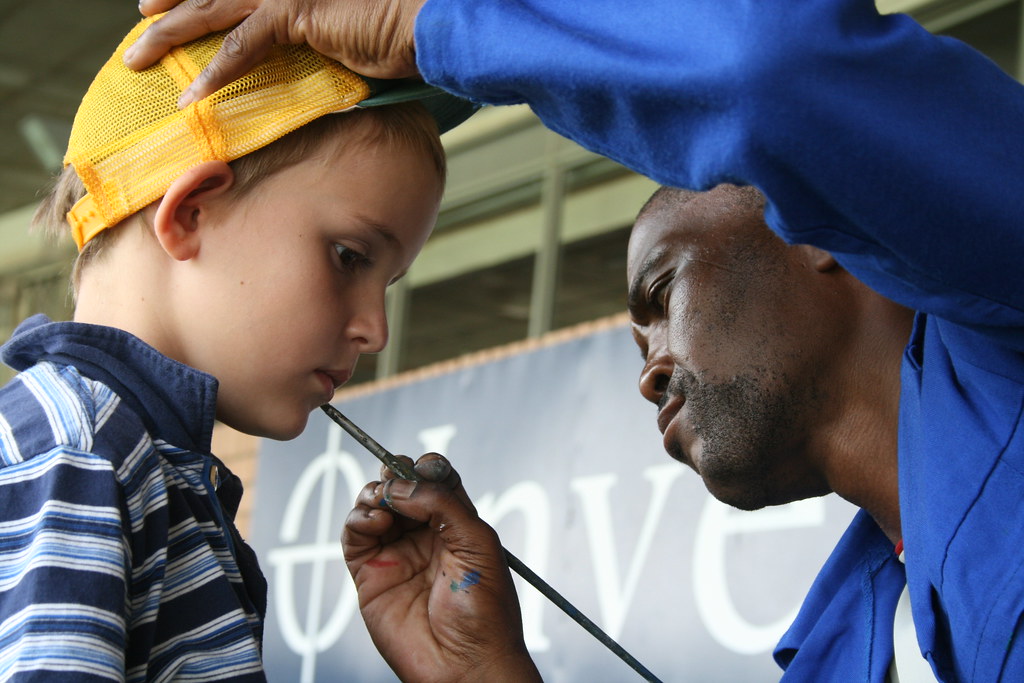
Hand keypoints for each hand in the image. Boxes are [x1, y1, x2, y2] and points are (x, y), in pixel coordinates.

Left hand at [123, 0, 426, 106]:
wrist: (430, 21)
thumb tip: (314, 55)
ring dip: (170, 36)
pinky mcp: (293, 12)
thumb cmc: (405, 27)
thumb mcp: (353, 29)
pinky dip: (213, 74)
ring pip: (211, 9)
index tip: (174, 1)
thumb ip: (322, 37)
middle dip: (172, 4)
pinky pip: (241, 46)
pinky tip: (190, 96)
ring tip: (138, 58)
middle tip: (142, 17)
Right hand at [344, 453, 541, 682]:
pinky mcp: (370, 574)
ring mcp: (396, 553)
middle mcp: (425, 536)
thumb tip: (404, 485)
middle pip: (400, 488)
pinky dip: (359, 518)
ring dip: (374, 493)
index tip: (422, 466)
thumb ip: (443, 505)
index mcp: (457, 526)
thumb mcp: (478, 544)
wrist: (465, 664)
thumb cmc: (485, 612)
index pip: (435, 482)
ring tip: (385, 503)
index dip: (425, 468)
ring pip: (374, 506)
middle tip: (395, 476)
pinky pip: (355, 535)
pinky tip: (376, 522)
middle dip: (395, 474)